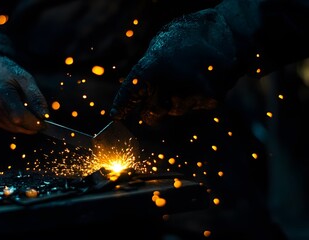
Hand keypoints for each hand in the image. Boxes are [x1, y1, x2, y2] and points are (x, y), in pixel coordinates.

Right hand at [0, 52, 48, 133]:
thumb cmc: (4, 70)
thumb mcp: (24, 77)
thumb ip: (35, 97)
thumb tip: (45, 116)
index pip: (19, 117)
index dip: (33, 123)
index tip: (43, 123)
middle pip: (14, 125)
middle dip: (29, 126)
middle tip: (38, 120)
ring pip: (7, 127)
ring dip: (20, 125)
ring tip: (26, 113)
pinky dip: (9, 121)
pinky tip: (11, 110)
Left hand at [110, 9, 242, 125]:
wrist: (230, 28)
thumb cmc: (189, 33)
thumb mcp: (161, 44)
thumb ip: (147, 68)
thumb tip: (137, 89)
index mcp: (152, 66)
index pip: (130, 93)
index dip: (122, 106)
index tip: (116, 116)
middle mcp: (169, 84)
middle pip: (152, 111)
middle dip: (153, 106)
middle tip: (163, 90)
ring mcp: (191, 94)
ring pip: (175, 110)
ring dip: (178, 99)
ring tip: (189, 74)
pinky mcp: (210, 100)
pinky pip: (196, 106)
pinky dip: (198, 96)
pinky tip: (203, 78)